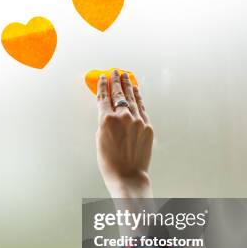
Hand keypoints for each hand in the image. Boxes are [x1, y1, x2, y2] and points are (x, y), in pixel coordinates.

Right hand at [96, 70, 152, 197]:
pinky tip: (136, 91)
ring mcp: (137, 121)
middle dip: (116, 81)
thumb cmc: (109, 162)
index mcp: (106, 120)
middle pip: (118, 93)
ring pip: (132, 98)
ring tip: (125, 76)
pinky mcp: (147, 126)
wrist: (127, 175)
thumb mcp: (99, 138)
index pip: (103, 97)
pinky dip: (138, 98)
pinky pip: (142, 108)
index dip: (102, 86)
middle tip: (114, 72)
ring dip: (128, 85)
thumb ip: (103, 121)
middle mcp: (123, 117)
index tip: (102, 78)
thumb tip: (107, 110)